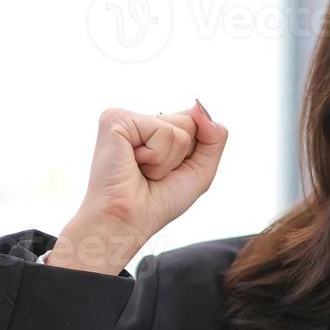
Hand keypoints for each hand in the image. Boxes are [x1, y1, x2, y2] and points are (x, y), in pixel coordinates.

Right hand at [48, 101, 227, 274]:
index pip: (196, 124)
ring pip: (181, 128)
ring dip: (167, 160)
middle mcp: (140, 120)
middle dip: (181, 157)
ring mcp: (126, 117)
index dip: (190, 155)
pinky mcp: (115, 119)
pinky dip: (156, 157)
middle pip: (191, 123)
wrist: (126, 222)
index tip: (165, 174)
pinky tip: (133, 164)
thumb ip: (214, 137)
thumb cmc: (157, 202)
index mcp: (154, 130)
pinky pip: (163, 131)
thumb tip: (200, 107)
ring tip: (142, 171)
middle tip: (152, 174)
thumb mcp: (200, 170)